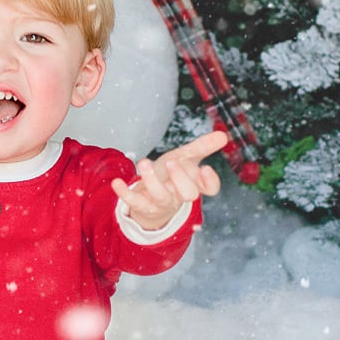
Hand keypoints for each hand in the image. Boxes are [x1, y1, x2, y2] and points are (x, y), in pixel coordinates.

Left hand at [112, 130, 226, 231]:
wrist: (152, 202)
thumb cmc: (171, 176)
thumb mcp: (186, 158)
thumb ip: (203, 147)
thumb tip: (223, 135)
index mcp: (194, 184)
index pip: (209, 189)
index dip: (209, 182)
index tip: (205, 168)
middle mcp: (179, 195)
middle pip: (188, 194)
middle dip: (181, 179)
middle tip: (171, 162)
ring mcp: (161, 202)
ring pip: (161, 196)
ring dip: (152, 180)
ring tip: (144, 162)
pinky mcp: (142, 205)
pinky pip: (134, 202)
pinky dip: (125, 193)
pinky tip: (117, 181)